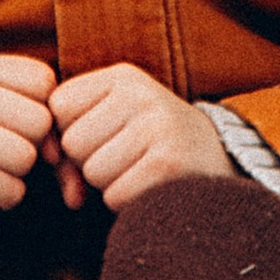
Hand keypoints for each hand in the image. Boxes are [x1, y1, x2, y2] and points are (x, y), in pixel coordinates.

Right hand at [0, 53, 62, 215]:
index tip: (24, 126)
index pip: (45, 81)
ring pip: (27, 157)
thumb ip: (52, 129)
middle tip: (6, 150)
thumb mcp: (5, 112)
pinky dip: (6, 197)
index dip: (46, 110)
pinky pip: (11, 190)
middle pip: (40, 121)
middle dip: (34, 145)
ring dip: (19, 173)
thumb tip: (78, 174)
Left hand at [48, 64, 232, 211]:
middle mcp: (141, 94)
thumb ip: (70, 150)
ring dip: (109, 184)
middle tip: (125, 158)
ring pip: (92, 173)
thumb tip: (71, 197)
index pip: (59, 106)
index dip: (67, 133)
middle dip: (88, 162)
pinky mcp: (169, 163)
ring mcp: (159, 126)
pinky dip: (126, 203)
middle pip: (72, 143)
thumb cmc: (150, 144)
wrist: (220, 160)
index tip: (95, 140)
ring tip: (140, 170)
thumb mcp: (113, 126)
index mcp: (123, 77)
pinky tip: (151, 187)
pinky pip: (114, 196)